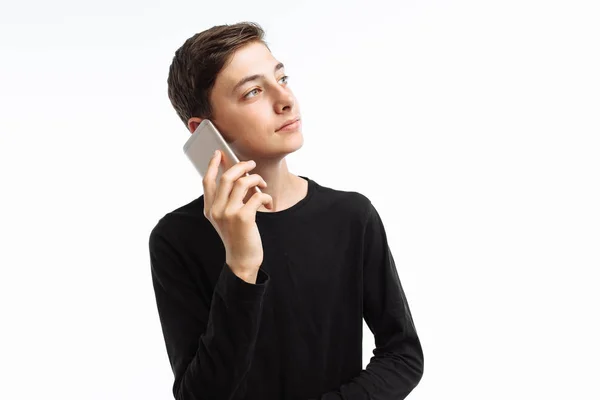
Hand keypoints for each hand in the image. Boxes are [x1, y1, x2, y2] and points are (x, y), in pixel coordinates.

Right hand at [202, 151, 272, 282]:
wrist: (242, 260)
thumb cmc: (237, 237)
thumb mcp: (225, 219)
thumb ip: (227, 201)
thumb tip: (241, 177)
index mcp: (209, 209)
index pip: (207, 181)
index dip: (212, 165)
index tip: (219, 153)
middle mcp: (216, 210)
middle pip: (227, 177)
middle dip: (241, 166)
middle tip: (251, 164)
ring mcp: (229, 214)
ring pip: (243, 182)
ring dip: (257, 180)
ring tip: (263, 185)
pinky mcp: (244, 218)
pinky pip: (257, 196)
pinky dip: (266, 196)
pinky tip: (268, 203)